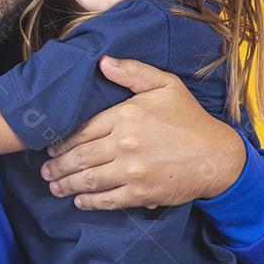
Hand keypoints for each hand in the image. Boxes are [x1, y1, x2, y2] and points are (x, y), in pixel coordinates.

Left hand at [40, 56, 246, 209]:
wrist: (217, 156)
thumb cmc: (190, 119)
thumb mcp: (165, 85)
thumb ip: (132, 72)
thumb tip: (102, 61)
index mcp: (126, 116)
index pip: (83, 130)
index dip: (63, 141)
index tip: (51, 147)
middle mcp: (124, 144)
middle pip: (80, 157)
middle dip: (58, 166)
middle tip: (45, 171)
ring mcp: (131, 171)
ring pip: (88, 179)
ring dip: (67, 185)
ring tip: (54, 187)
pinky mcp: (141, 193)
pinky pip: (107, 199)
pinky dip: (90, 202)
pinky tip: (79, 201)